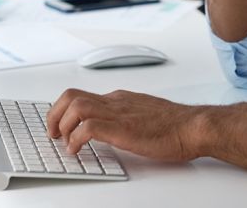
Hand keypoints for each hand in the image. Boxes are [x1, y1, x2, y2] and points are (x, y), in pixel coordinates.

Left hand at [46, 88, 203, 160]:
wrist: (193, 126)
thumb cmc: (176, 125)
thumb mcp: (144, 115)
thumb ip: (126, 117)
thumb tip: (113, 128)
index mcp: (120, 98)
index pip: (82, 95)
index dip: (64, 111)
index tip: (60, 126)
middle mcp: (115, 101)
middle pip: (71, 95)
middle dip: (54, 114)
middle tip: (52, 133)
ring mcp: (118, 113)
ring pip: (75, 106)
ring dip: (62, 125)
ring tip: (64, 142)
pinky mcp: (122, 128)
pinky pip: (88, 128)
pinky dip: (76, 139)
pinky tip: (78, 150)